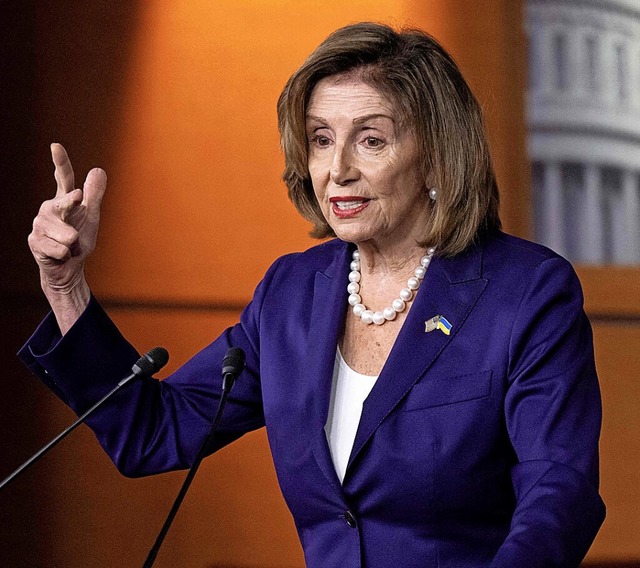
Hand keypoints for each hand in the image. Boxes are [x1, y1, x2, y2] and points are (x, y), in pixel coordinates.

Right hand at [28, 143, 106, 329]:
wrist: (68, 267)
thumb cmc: (79, 240)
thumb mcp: (91, 217)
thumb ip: (93, 195)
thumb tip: (98, 170)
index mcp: (63, 200)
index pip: (63, 178)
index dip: (60, 162)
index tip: (56, 146)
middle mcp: (48, 209)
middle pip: (64, 204)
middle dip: (71, 206)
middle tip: (76, 214)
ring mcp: (39, 225)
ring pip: (68, 234)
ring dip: (74, 244)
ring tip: (69, 246)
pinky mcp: (35, 242)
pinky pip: (61, 249)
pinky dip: (66, 254)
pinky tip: (60, 255)